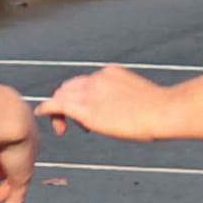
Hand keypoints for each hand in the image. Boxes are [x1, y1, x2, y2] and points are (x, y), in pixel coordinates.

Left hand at [38, 65, 171, 143]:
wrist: (163, 111)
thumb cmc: (162, 111)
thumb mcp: (144, 100)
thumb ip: (130, 103)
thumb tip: (135, 115)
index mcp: (111, 73)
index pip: (87, 82)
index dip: (82, 97)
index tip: (89, 114)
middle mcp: (97, 78)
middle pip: (70, 87)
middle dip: (67, 102)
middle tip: (71, 124)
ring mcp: (89, 91)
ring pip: (62, 96)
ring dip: (58, 110)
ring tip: (61, 129)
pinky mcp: (84, 107)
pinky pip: (56, 105)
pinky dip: (46, 108)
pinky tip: (39, 114)